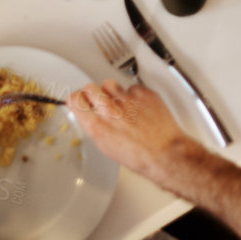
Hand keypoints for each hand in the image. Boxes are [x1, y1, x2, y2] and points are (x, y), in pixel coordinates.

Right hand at [69, 80, 195, 183]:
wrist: (164, 152)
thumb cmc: (139, 156)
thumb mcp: (107, 147)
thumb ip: (96, 127)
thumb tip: (91, 117)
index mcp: (98, 126)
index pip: (76, 100)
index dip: (76, 99)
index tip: (78, 99)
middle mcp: (110, 110)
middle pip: (90, 87)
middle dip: (91, 92)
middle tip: (96, 98)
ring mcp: (127, 99)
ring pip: (109, 83)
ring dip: (110, 91)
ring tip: (118, 102)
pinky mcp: (143, 93)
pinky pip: (131, 87)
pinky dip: (132, 94)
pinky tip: (137, 105)